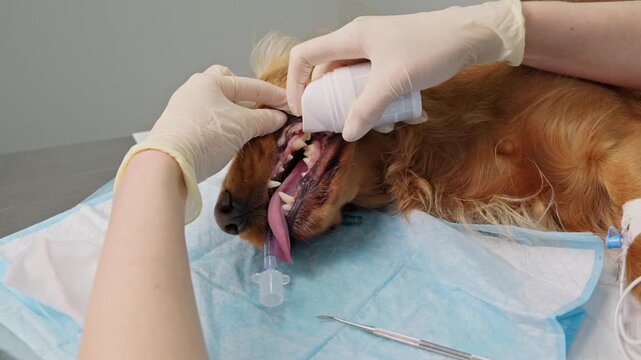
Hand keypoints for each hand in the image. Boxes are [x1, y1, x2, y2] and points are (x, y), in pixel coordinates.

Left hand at [115, 65, 287, 221]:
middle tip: (258, 110)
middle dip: (244, 96)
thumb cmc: (207, 136)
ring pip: (215, 105)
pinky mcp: (177, 128)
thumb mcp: (243, 126)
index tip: (289, 105)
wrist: (168, 163)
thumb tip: (279, 117)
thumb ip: (264, 119)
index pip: (250, 85)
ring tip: (247, 129)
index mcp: (210, 81)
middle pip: (226, 85)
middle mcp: (193, 90)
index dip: (273, 96)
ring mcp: (182, 109)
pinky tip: (227, 140)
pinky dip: (220, 126)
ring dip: (233, 114)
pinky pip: (206, 120)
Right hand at [287, 0, 524, 140]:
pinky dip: (386, 101)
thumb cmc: (430, 49)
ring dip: (366, 107)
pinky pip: (378, 83)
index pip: (305, 55)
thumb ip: (367, 108)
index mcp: (351, 38)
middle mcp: (359, 42)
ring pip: (357, 82)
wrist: (471, 35)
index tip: (302, 110)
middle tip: (346, 125)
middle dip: (338, 103)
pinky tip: (407, 115)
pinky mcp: (395, 58)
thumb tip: (347, 134)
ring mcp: (378, 50)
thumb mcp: (394, 81)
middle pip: (331, 74)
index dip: (296, 83)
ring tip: (387, 123)